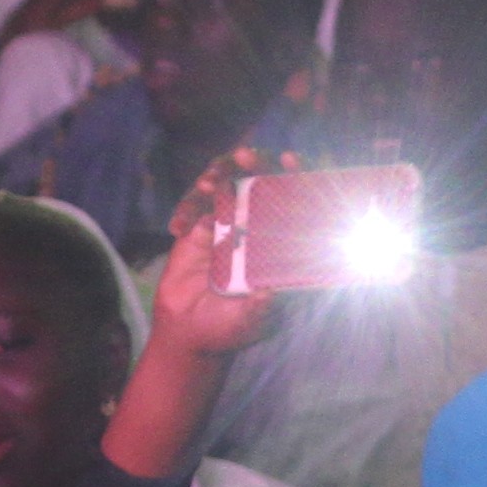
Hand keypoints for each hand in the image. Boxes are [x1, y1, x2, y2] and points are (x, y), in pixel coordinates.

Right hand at [142, 153, 295, 359]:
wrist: (189, 330)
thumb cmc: (228, 326)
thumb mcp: (248, 320)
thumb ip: (258, 307)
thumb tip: (268, 292)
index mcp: (278, 244)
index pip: (294, 201)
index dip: (297, 177)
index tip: (291, 162)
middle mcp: (256, 227)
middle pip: (260, 180)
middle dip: (256, 162)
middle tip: (247, 156)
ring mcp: (227, 223)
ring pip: (228, 183)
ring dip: (222, 172)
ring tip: (211, 180)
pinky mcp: (200, 226)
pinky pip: (198, 203)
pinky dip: (192, 203)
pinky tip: (190, 210)